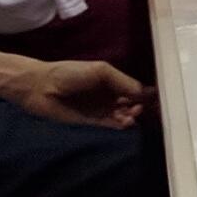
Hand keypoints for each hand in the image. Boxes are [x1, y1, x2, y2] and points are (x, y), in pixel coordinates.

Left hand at [8, 60, 147, 128]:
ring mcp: (100, 109)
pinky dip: (120, 125)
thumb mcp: (100, 71)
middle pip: (131, 103)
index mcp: (111, 80)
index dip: (144, 94)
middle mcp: (108, 95)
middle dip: (138, 106)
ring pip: (122, 115)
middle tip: (139, 108)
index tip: (155, 99)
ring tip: (130, 116)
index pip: (133, 88)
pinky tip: (125, 123)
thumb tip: (145, 93)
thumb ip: (123, 81)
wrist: (41, 88)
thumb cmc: (69, 73)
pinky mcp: (91, 123)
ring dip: (130, 116)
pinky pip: (110, 125)